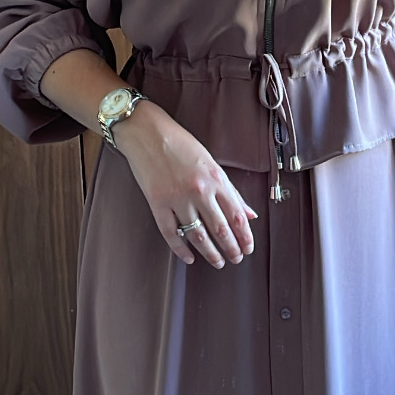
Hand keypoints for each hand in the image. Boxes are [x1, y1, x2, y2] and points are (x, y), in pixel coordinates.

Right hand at [112, 101, 257, 267]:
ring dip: (210, 253)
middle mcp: (199, 191)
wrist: (146, 132)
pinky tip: (189, 258)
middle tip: (235, 259)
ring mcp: (176, 198)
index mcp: (216, 179)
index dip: (245, 236)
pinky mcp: (157, 203)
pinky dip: (180, 249)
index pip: (236, 215)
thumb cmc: (180, 144)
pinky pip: (170, 233)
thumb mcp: (211, 163)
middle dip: (231, 248)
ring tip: (218, 262)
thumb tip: (248, 213)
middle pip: (220, 229)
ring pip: (197, 235)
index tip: (248, 248)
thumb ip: (230, 190)